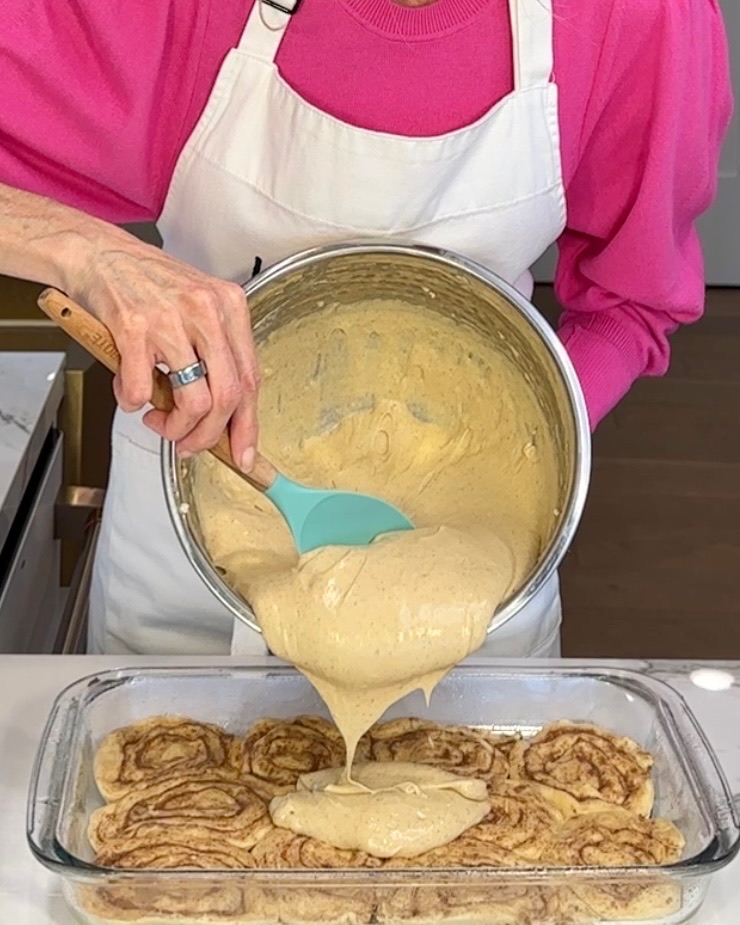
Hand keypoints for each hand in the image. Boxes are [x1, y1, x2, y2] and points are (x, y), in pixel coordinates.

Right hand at [74, 232, 259, 469]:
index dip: (248, 425)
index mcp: (230, 306)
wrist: (98, 253)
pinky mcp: (133, 327)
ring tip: (158, 420)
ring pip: (194, 401)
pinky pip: (140, 388)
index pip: (251, 379)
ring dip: (175, 426)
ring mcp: (171, 319)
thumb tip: (225, 415)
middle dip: (209, 436)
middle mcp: (206, 311)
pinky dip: (132, 402)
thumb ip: (215, 354)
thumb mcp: (198, 308)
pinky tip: (128, 394)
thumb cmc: (146, 283)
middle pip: (228, 397)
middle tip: (189, 444)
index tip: (242, 452)